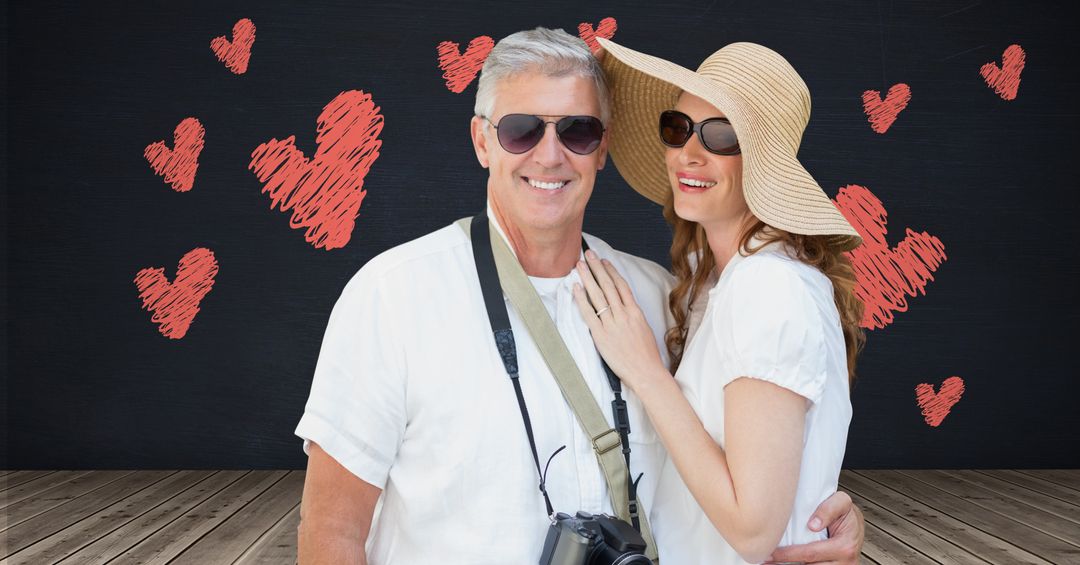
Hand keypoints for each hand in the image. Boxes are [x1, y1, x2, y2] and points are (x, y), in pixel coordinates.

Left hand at [572, 250, 665, 389]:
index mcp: (635, 312)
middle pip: (608, 285)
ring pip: (598, 295)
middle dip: (597, 268)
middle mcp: (623, 314)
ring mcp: (611, 324)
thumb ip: (634, 316)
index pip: (621, 286)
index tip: (604, 261)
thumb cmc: (647, 355)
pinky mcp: (601, 335)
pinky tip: (576, 288)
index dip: (611, 271)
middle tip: (589, 254)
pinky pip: (589, 313)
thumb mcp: (645, 329)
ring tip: (579, 265)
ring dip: (588, 278)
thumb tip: (625, 307)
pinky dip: (582, 299)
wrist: (646, 372)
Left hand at [766, 491, 863, 563]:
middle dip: (785, 564)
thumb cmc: (846, 514)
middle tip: (766, 560)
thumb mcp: (841, 502)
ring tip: (772, 562)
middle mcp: (845, 562)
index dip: (788, 554)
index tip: (771, 553)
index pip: (810, 553)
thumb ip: (829, 508)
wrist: (855, 525)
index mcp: (845, 546)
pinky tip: (785, 563)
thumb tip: (812, 524)